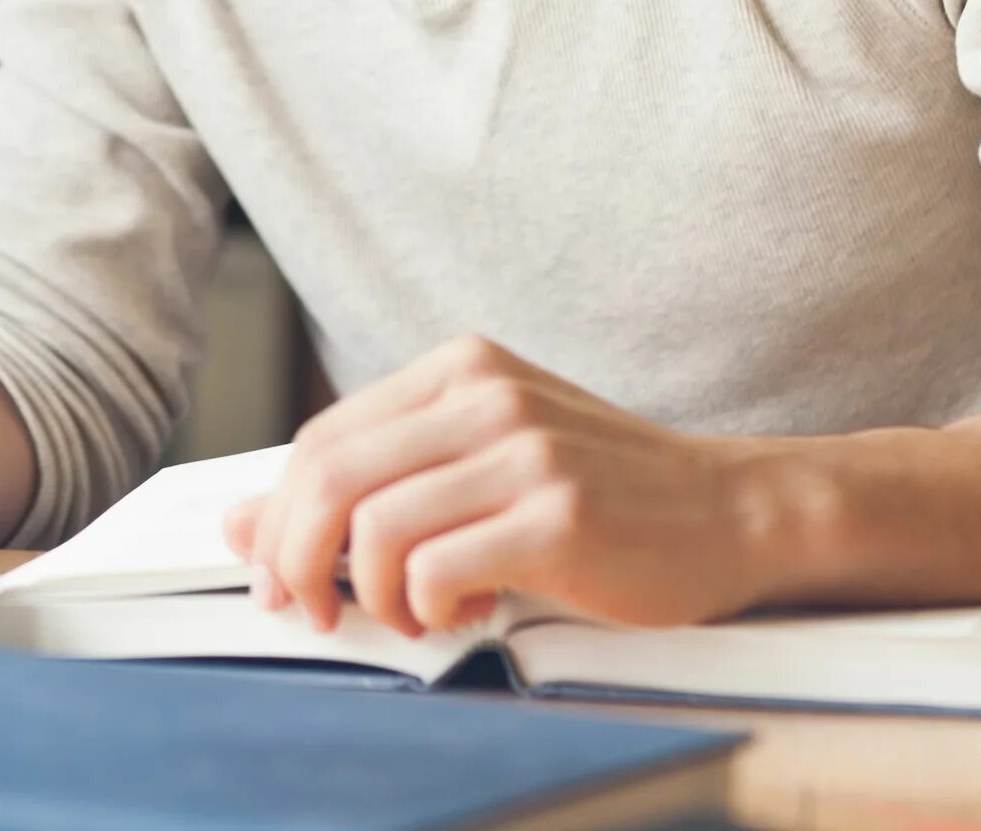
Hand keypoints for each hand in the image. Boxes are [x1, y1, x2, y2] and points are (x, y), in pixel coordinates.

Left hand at [222, 336, 799, 637]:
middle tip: (308, 609)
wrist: (736, 510)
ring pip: (371, 527)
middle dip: (294, 557)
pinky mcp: (558, 517)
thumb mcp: (485, 456)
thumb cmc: (602, 492)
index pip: (322, 438)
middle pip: (328, 475)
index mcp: (458, 368)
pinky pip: (433, 569)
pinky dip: (424, 607)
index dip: (278, 514)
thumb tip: (245, 525)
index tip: (273, 572)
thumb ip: (377, 479)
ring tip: (409, 612)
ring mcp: (524, 453)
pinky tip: (461, 611)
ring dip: (368, 594)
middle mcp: (485, 396)